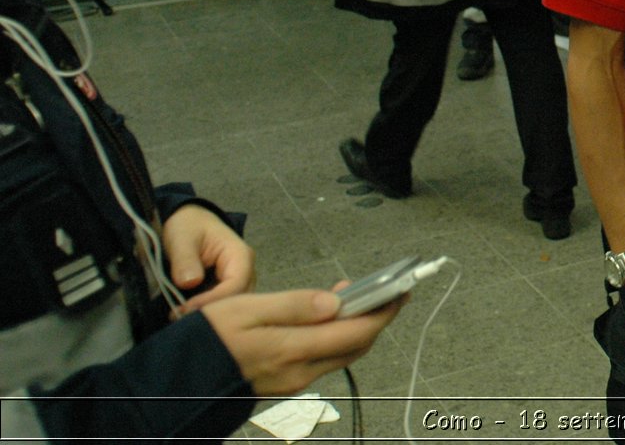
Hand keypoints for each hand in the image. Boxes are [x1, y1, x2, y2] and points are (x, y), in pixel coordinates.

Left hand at [162, 205, 256, 314]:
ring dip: (210, 314)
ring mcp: (238, 281)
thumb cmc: (188, 226)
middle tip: (181, 319)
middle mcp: (245, 271)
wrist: (189, 221)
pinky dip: (207, 311)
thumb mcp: (182, 239)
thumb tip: (189, 283)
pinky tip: (187, 315)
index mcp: (240, 256)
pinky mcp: (226, 289)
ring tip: (182, 319)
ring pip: (232, 305)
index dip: (213, 300)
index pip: (236, 285)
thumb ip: (185, 260)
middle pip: (239, 300)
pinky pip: (223, 304)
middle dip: (213, 312)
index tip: (186, 309)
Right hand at [201, 288, 403, 397]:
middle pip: (355, 346)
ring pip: (341, 354)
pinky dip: (335, 338)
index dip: (383, 311)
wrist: (174, 381)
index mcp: (291, 351)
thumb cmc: (205, 340)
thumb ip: (293, 305)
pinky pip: (322, 360)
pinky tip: (329, 319)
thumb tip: (337, 302)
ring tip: (356, 296)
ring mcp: (293, 382)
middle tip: (384, 289)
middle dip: (376, 318)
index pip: (356, 333)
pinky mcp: (285, 383)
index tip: (401, 291)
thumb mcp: (245, 309)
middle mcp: (298, 373)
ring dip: (356, 327)